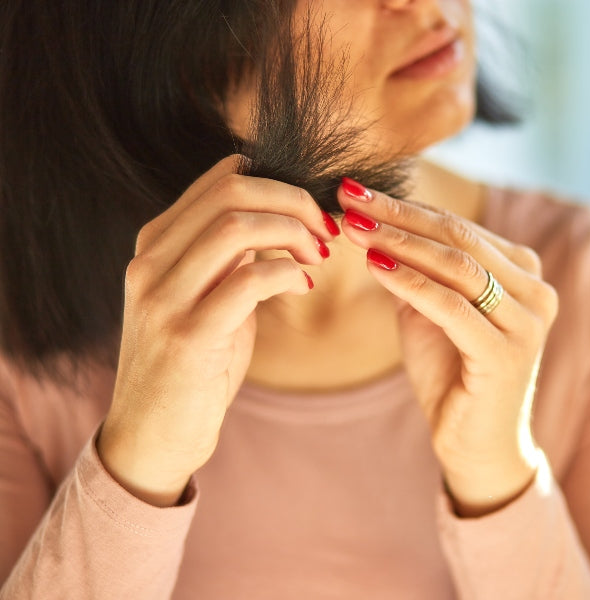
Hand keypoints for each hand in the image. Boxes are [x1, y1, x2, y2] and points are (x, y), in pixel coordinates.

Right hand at [97, 155, 338, 505]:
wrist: (153, 435)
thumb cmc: (192, 364)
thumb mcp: (206, 297)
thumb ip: (229, 255)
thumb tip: (277, 214)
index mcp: (154, 244)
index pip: (221, 180)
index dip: (279, 184)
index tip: (312, 212)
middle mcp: (150, 263)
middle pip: (231, 194)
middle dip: (293, 202)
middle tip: (326, 230)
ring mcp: (163, 298)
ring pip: (237, 228)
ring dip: (293, 234)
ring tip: (318, 256)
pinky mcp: (187, 336)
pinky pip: (249, 280)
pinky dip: (288, 274)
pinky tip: (304, 286)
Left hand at [337, 178, 558, 516]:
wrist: (475, 446)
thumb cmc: (453, 377)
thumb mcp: (429, 313)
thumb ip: (415, 271)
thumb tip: (374, 224)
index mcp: (523, 275)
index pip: (459, 227)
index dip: (406, 206)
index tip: (356, 190)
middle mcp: (536, 292)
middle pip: (459, 238)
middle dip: (399, 215)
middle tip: (350, 196)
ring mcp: (527, 322)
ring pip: (457, 266)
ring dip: (399, 241)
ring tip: (354, 227)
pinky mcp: (508, 353)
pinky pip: (452, 306)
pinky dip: (410, 282)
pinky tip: (374, 266)